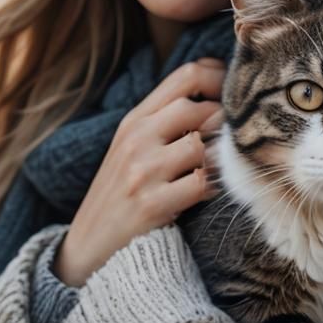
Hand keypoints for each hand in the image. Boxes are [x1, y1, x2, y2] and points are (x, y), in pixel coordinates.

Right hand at [54, 58, 225, 286]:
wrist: (88, 247)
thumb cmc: (122, 193)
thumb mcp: (133, 147)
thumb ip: (167, 119)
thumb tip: (216, 90)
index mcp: (134, 119)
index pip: (185, 75)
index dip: (219, 78)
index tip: (234, 93)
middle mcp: (136, 138)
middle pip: (197, 107)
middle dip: (223, 122)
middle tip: (231, 140)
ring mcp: (142, 170)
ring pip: (202, 145)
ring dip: (218, 158)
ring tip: (216, 169)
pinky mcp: (151, 204)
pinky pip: (202, 183)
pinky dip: (213, 187)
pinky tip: (207, 193)